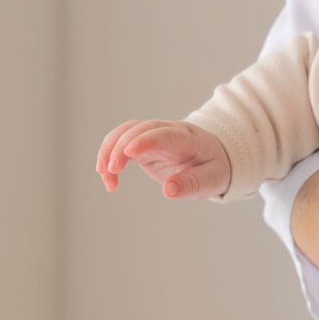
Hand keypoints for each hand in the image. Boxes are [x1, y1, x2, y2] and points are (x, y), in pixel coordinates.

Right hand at [94, 119, 230, 198]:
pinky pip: (121, 143)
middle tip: (111, 171)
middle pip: (139, 129)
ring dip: (109, 150)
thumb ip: (191, 184)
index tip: (128, 152)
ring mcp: (153, 135)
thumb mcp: (211, 179)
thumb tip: (168, 190)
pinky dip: (110, 157)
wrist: (213, 155)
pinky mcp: (143, 143)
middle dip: (120, 146)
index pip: (164, 135)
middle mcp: (168, 131)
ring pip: (125, 132)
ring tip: (105, 176)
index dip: (145, 141)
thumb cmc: (213, 167)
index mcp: (188, 138)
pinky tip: (107, 177)